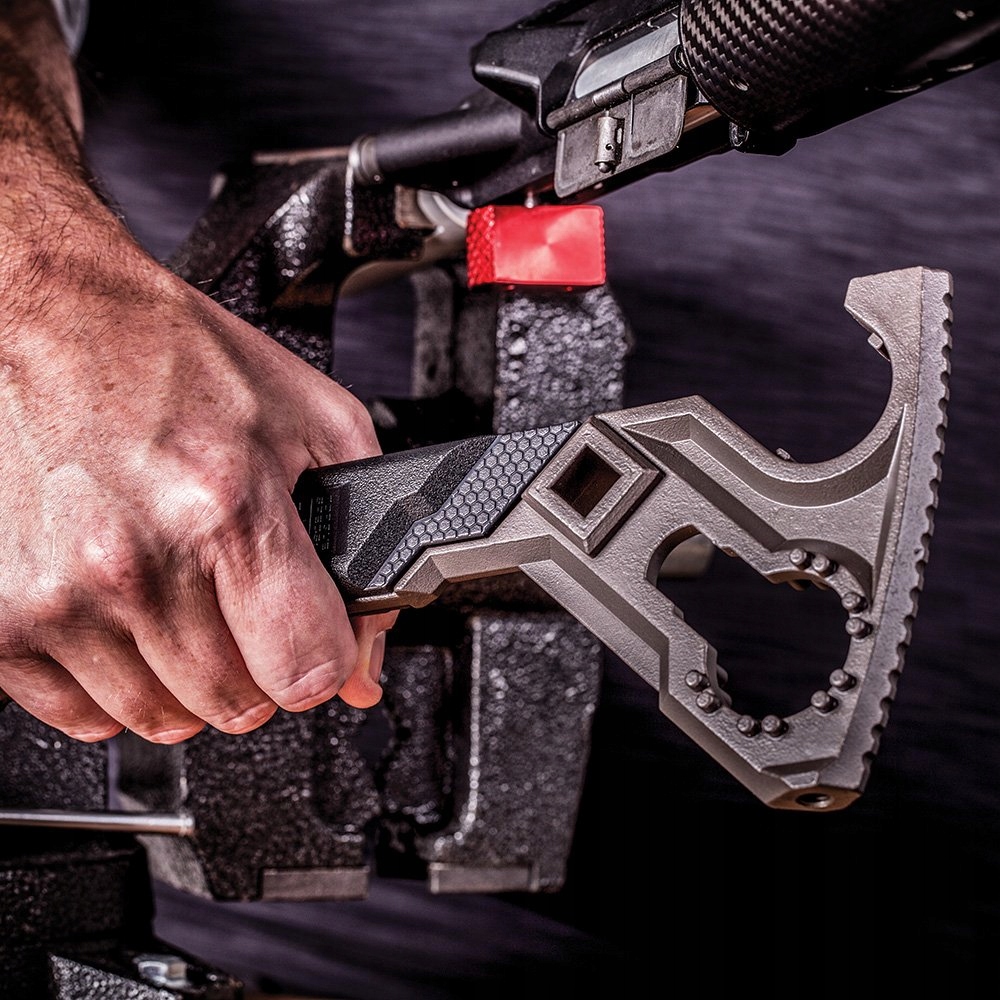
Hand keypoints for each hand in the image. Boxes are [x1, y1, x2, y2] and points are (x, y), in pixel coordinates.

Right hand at [0, 176, 395, 743]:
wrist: (48, 318)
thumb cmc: (173, 360)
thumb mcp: (314, 423)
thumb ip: (363, 538)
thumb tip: (363, 662)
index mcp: (227, 510)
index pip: (305, 671)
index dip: (322, 665)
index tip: (311, 645)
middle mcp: (138, 563)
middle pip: (237, 704)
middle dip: (257, 669)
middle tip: (241, 608)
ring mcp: (61, 597)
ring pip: (161, 718)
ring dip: (185, 678)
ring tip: (178, 599)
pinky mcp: (3, 618)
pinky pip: (78, 715)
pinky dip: (113, 682)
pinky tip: (123, 616)